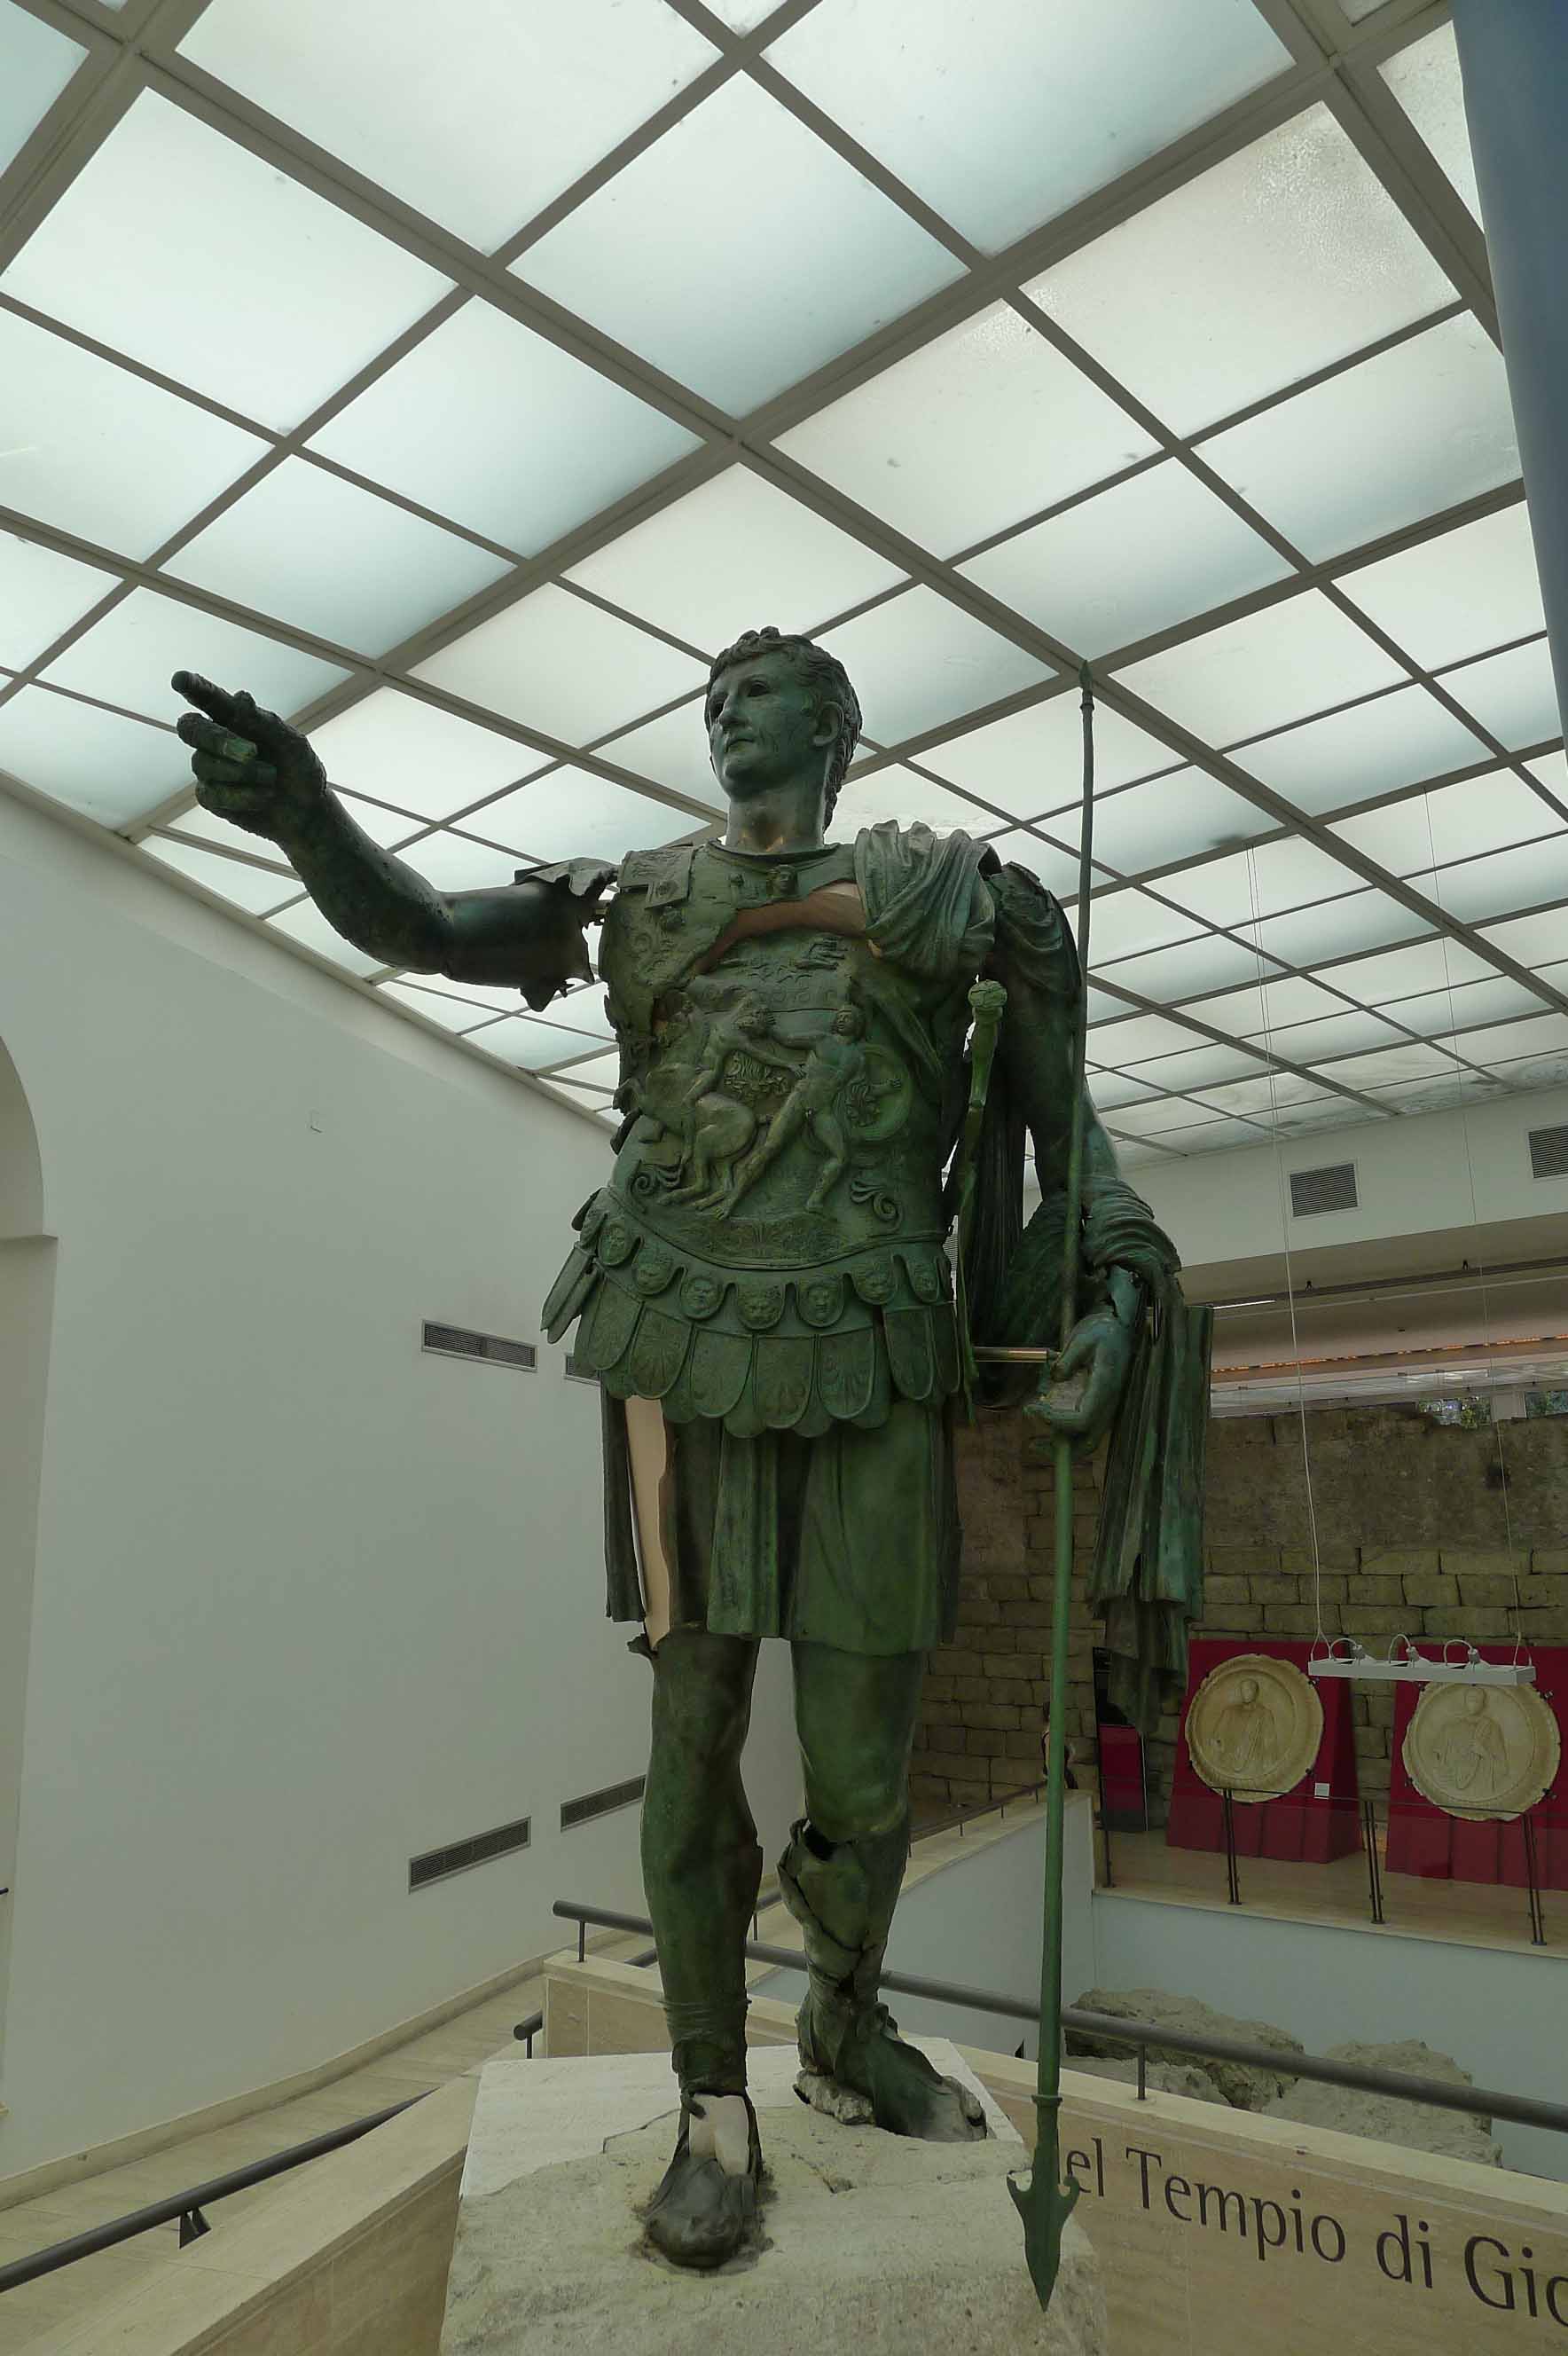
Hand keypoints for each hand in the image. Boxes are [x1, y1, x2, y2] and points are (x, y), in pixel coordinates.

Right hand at [171, 671, 326, 843]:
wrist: (308, 810)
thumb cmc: (299, 768)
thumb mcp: (291, 743)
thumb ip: (265, 722)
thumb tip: (241, 697)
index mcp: (234, 717)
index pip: (208, 697)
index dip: (192, 687)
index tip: (180, 680)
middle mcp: (215, 739)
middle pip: (191, 728)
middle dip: (218, 740)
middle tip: (252, 752)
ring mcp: (209, 768)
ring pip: (203, 764)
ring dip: (242, 772)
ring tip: (272, 777)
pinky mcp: (210, 797)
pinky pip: (213, 793)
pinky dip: (243, 795)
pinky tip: (265, 796)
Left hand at [1025, 1305, 1132, 1448]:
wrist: (1120, 1330)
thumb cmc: (1102, 1332)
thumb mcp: (1083, 1338)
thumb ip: (1069, 1359)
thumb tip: (1056, 1377)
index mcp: (1104, 1387)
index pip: (1083, 1419)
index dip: (1058, 1421)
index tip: (1035, 1410)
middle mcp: (1108, 1403)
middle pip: (1089, 1441)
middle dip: (1062, 1450)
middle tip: (1034, 1444)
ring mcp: (1105, 1407)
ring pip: (1087, 1439)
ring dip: (1063, 1446)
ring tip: (1036, 1443)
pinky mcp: (1099, 1406)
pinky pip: (1085, 1429)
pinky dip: (1066, 1434)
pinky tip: (1047, 1425)